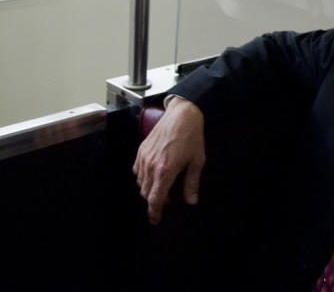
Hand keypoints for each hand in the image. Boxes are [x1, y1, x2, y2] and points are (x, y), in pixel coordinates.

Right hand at [133, 97, 205, 223]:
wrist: (182, 115)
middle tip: (167, 201)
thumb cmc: (191, 137)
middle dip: (154, 200)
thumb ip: (192, 183)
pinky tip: (155, 173)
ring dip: (149, 189)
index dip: (154, 212)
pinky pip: (137, 171)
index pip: (155, 199)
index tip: (156, 219)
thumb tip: (191, 200)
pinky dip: (143, 177)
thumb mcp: (197, 161)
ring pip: (140, 183)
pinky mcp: (141, 151)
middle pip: (146, 193)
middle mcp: (150, 166)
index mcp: (165, 171)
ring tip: (163, 186)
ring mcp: (143, 158)